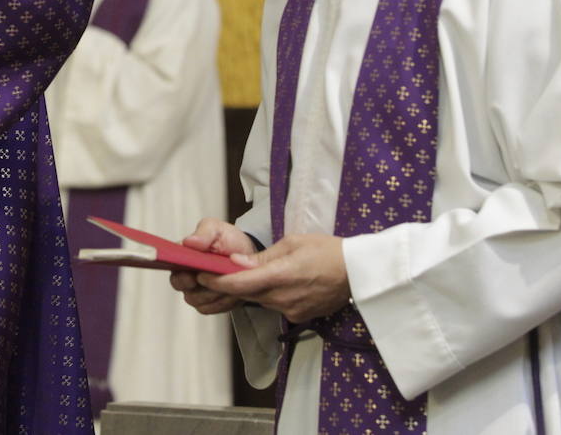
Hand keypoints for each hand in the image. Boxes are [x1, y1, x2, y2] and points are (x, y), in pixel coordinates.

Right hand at [169, 218, 257, 314]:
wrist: (248, 255)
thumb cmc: (229, 241)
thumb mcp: (218, 230)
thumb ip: (204, 232)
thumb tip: (189, 241)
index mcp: (183, 254)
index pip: (170, 267)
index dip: (180, 274)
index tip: (193, 276)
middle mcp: (184, 273)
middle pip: (182, 287)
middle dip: (200, 285)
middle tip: (218, 278)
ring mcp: (195, 290)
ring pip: (197, 300)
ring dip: (215, 292)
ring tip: (230, 281)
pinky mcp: (208, 303)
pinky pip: (210, 308)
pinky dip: (223, 301)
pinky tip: (232, 290)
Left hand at [199, 233, 350, 323]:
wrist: (359, 272)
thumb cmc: (326, 250)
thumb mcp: (292, 243)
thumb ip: (262, 256)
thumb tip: (234, 262)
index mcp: (279, 276)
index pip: (239, 284)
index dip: (216, 281)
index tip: (201, 274)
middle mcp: (282, 298)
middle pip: (246, 294)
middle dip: (230, 284)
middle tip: (214, 272)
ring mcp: (291, 310)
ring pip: (260, 301)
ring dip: (250, 289)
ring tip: (246, 274)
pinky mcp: (300, 317)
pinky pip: (276, 306)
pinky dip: (269, 295)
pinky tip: (275, 283)